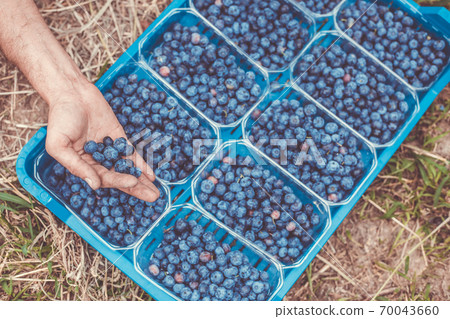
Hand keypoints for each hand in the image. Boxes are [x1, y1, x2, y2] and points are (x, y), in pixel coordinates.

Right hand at [46, 81, 159, 201]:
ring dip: (142, 181)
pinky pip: (132, 154)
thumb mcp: (59, 145)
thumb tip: (95, 185)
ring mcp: (110, 150)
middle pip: (119, 178)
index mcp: (83, 166)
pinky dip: (142, 164)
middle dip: (136, 188)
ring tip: (156, 192)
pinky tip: (152, 175)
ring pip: (128, 169)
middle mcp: (98, 161)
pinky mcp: (119, 138)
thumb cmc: (60, 118)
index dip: (119, 181)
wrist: (72, 93)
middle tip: (153, 197)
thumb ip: (76, 166)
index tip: (132, 181)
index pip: (104, 178)